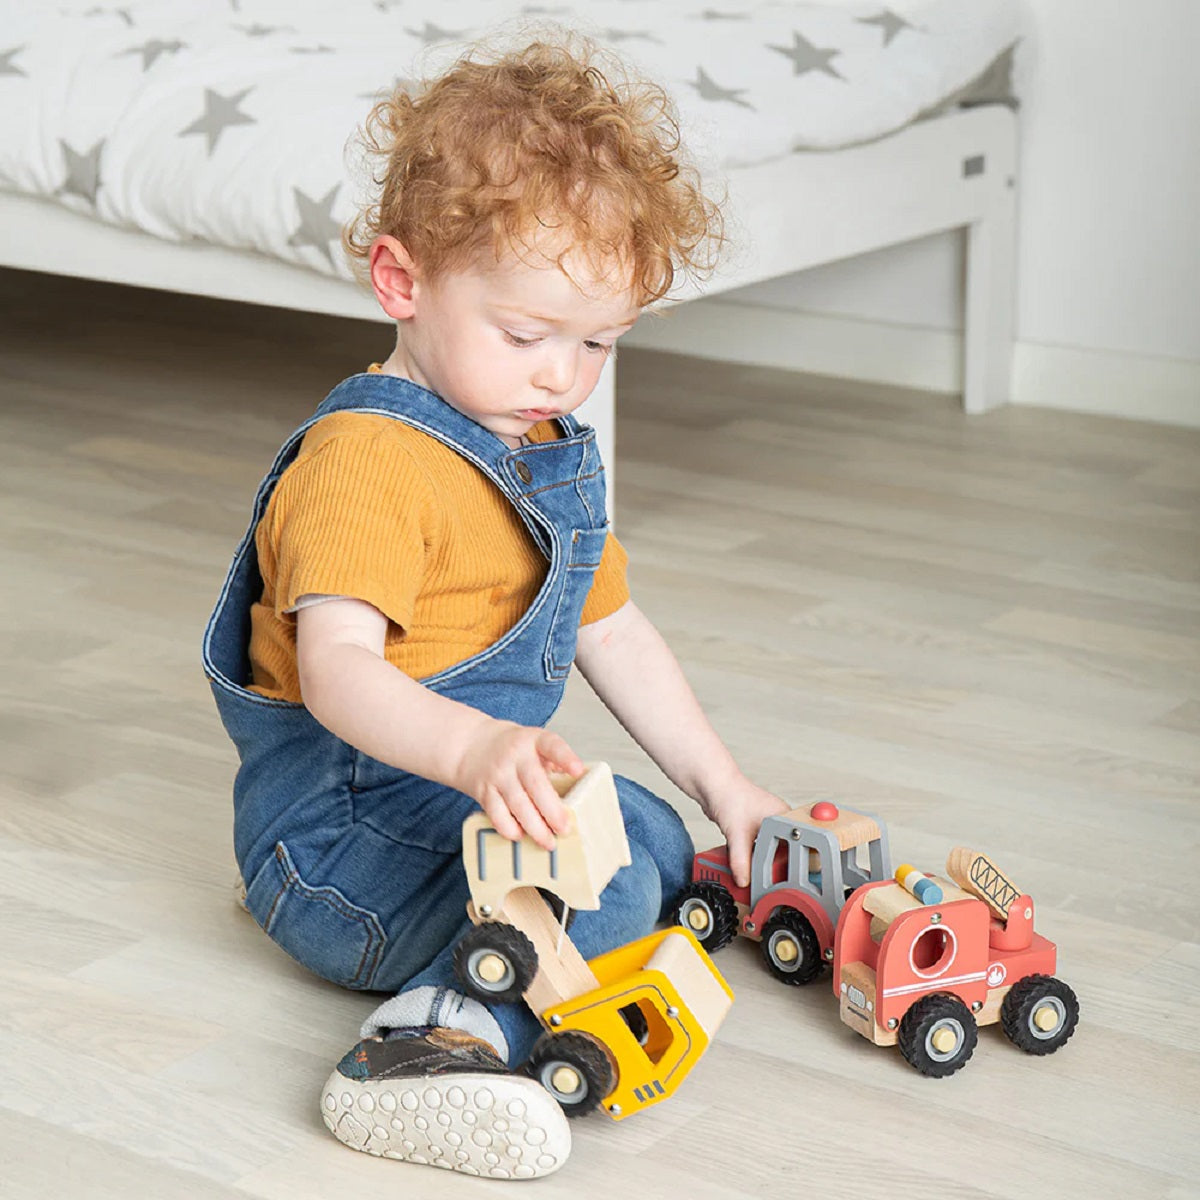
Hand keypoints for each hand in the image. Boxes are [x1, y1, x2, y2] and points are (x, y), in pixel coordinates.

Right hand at [457, 721, 584, 850]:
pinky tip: (520, 836)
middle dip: (552, 811)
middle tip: (565, 829)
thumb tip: (579, 785)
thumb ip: (554, 761)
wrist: (470, 745)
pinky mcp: (483, 791)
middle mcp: (515, 756)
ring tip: (548, 842)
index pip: (552, 746)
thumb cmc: (511, 747)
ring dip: (534, 827)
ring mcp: (498, 774)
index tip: (577, 771)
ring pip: (517, 804)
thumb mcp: (533, 742)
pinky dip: (509, 828)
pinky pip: (497, 813)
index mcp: (533, 741)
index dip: (565, 758)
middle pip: (536, 784)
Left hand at [705, 778, 789, 888]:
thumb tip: (744, 880)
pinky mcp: (752, 827)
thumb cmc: (730, 796)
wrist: (711, 785)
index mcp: (785, 817)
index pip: (797, 848)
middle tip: (769, 883)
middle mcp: (779, 820)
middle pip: (782, 851)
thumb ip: (741, 861)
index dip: (792, 865)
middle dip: (773, 866)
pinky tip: (746, 863)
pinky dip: (751, 856)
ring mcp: (766, 824)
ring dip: (760, 862)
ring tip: (757, 875)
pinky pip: (756, 847)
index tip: (787, 881)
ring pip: (768, 850)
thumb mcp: (738, 834)